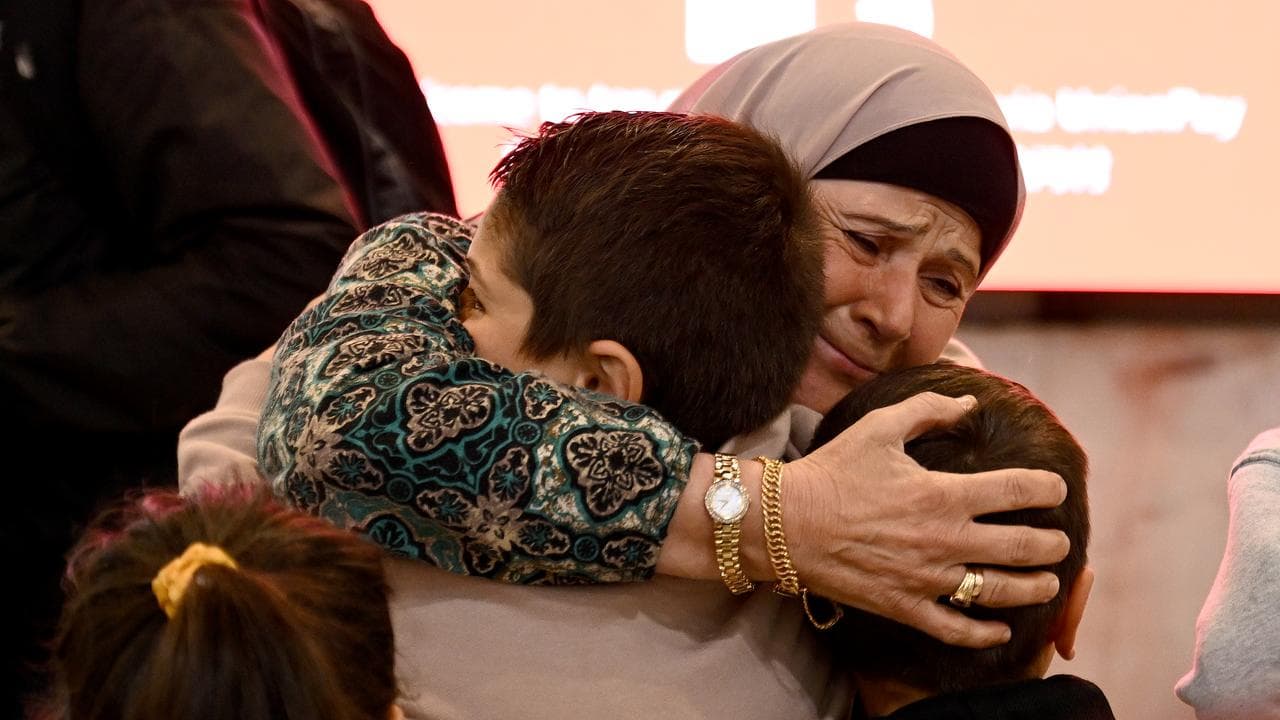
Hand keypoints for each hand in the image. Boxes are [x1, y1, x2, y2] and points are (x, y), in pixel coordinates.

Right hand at [783, 391, 1068, 647]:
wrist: (785, 523)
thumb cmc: (832, 471)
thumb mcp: (880, 428)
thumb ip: (928, 410)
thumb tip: (969, 403)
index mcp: (944, 494)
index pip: (1018, 491)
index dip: (1047, 489)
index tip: (1056, 489)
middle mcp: (945, 540)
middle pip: (1022, 548)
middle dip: (1053, 545)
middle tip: (1061, 542)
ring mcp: (927, 578)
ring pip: (1000, 593)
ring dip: (1034, 588)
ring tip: (1049, 584)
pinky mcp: (905, 606)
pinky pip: (956, 629)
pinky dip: (985, 633)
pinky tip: (1001, 629)